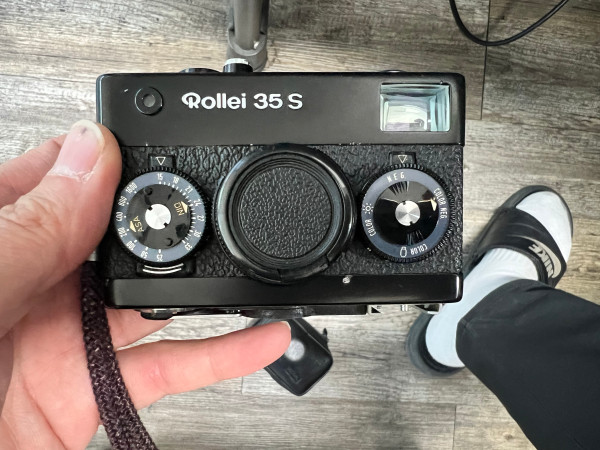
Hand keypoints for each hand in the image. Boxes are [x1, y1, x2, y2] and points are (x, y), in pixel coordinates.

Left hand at [0, 121, 290, 448]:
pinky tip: (256, 339)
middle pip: (117, 237)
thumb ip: (28, 228)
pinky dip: (221, 355)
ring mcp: (66, 338)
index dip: (111, 158)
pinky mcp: (94, 391)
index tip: (160, 145)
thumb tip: (90, 156)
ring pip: (151, 300)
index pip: (61, 178)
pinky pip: (170, 367)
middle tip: (209, 212)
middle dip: (167, 222)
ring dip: (203, 286)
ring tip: (245, 265)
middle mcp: (32, 284)